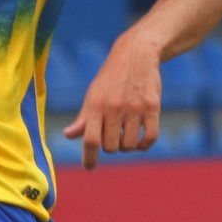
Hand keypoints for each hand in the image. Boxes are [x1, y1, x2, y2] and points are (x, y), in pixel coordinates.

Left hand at [62, 32, 161, 167]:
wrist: (136, 54)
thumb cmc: (110, 78)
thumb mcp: (93, 95)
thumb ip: (83, 118)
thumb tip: (68, 135)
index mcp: (96, 105)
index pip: (91, 139)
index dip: (89, 158)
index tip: (89, 168)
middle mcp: (114, 107)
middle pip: (110, 146)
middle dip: (110, 147)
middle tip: (112, 137)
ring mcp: (135, 107)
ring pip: (129, 145)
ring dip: (127, 146)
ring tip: (126, 134)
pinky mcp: (153, 107)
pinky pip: (150, 138)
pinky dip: (144, 145)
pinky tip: (140, 141)